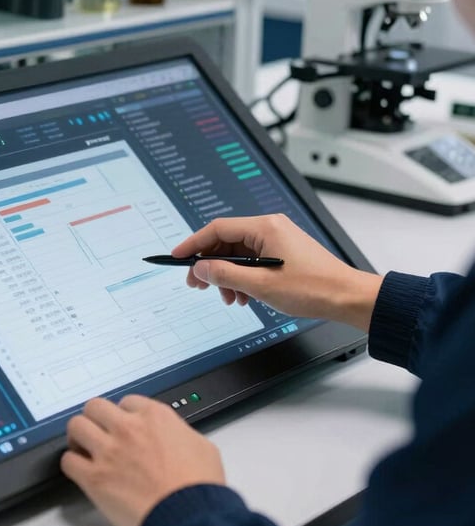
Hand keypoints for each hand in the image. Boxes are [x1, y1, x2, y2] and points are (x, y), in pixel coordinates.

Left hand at [61, 395, 225, 525]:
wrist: (189, 518)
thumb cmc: (199, 487)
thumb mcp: (201, 445)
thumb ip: (179, 433)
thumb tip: (173, 437)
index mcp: (154, 416)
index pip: (127, 401)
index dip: (124, 415)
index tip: (123, 425)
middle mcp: (128, 428)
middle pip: (95, 407)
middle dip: (96, 419)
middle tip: (98, 432)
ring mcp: (109, 451)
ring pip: (76, 426)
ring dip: (79, 436)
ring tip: (84, 448)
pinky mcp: (95, 478)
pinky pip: (68, 461)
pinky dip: (72, 463)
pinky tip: (81, 470)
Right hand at [171, 214, 381, 330]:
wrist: (348, 298)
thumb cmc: (314, 288)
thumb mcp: (261, 285)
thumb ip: (226, 274)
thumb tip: (201, 267)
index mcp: (265, 227)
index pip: (217, 229)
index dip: (194, 244)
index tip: (178, 256)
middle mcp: (271, 228)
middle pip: (226, 241)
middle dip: (211, 265)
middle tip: (198, 284)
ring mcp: (278, 240)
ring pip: (239, 254)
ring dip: (228, 276)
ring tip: (228, 297)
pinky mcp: (284, 252)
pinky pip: (253, 261)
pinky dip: (243, 278)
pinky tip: (244, 296)